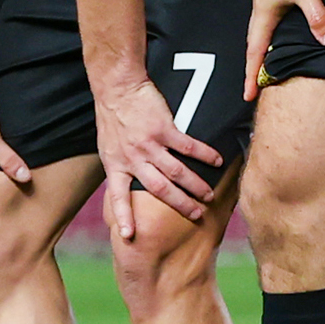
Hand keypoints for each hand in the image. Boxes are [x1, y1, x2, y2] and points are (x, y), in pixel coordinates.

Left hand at [95, 74, 219, 234]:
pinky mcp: (164, 129)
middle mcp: (133, 159)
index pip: (118, 197)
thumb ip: (121, 164)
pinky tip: (216, 161)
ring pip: (176, 172)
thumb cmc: (112, 115)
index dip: (124, 216)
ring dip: (195, 185)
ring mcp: (149, 145)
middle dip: (180, 204)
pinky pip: (188, 147)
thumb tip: (131, 181)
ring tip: (209, 195)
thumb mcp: (107, 146)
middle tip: (196, 215)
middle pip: (159, 189)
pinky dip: (204, 155)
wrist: (117, 87)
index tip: (129, 236)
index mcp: (116, 165)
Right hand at [246, 0, 324, 92]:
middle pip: (257, 43)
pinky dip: (278, 30)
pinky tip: (290, 29)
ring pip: (266, 29)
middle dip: (257, 65)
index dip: (251, 75)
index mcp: (263, 14)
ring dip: (267, 47)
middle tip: (258, 85)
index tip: (248, 95)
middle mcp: (262, 7)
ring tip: (274, 63)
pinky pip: (275, 16)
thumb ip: (317, 16)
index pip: (254, 52)